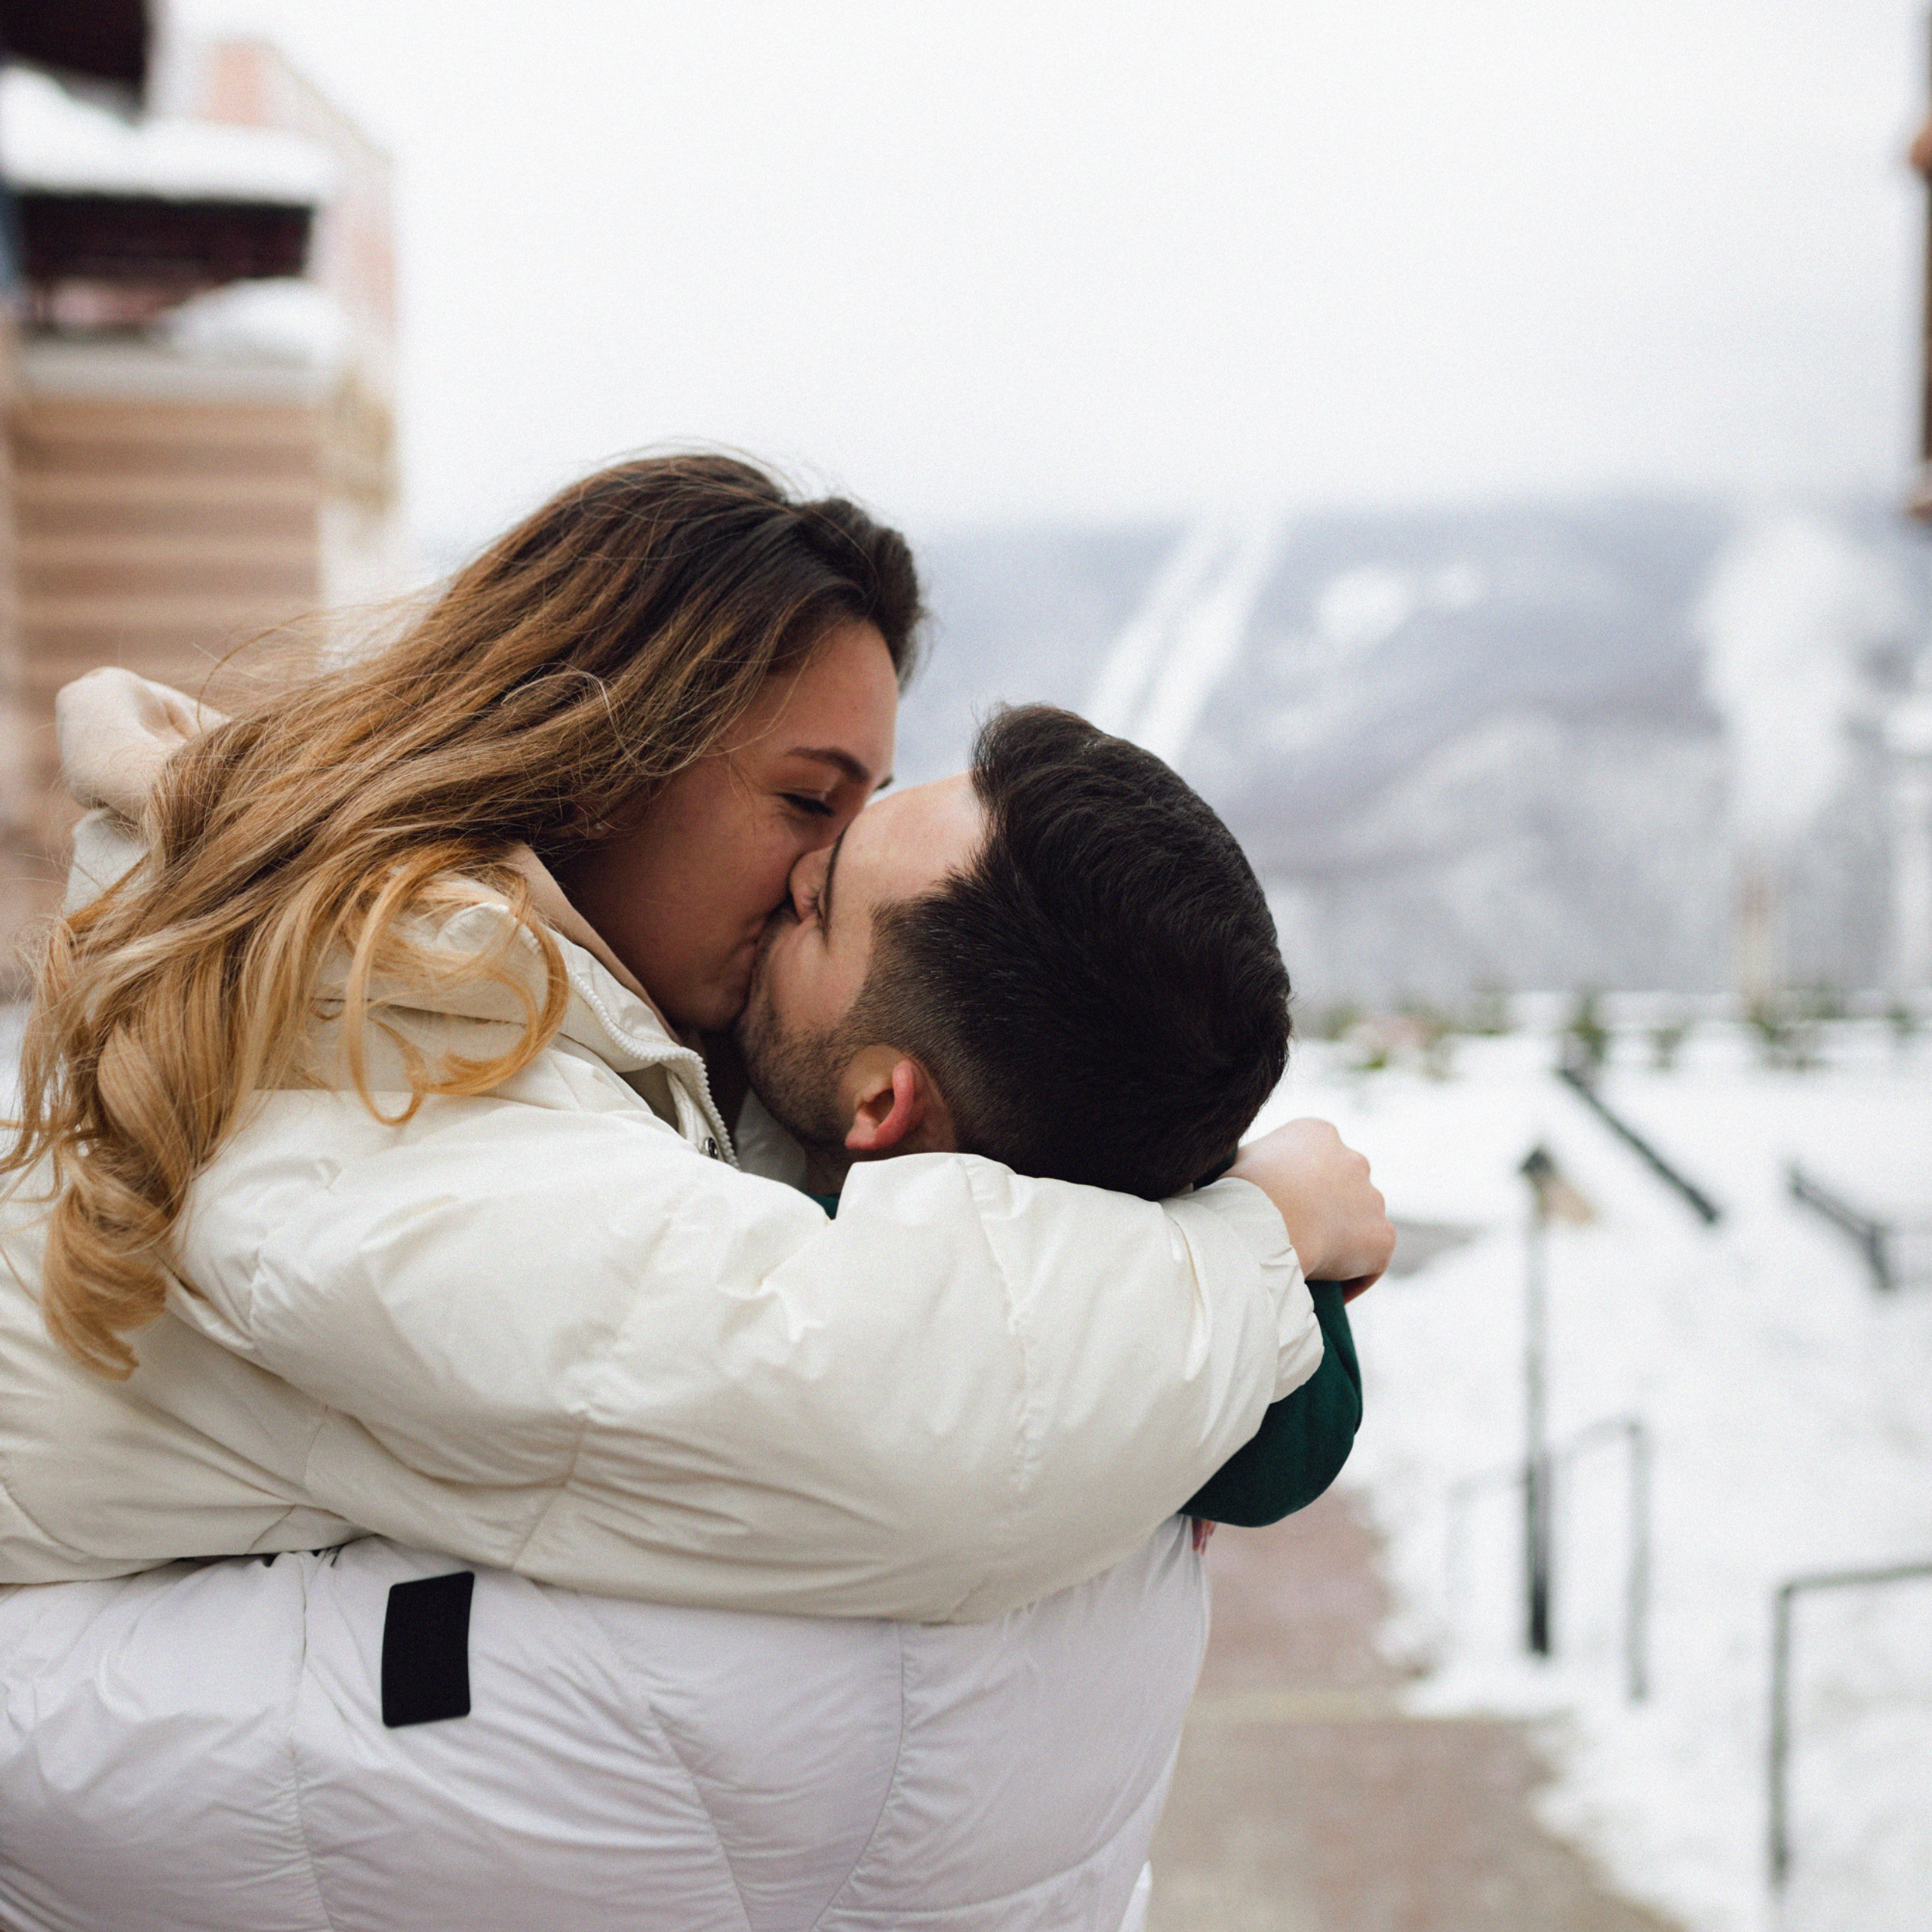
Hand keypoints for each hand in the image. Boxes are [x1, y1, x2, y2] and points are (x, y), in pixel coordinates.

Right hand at [1227, 1118, 1393, 1298]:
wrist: (1264, 1221)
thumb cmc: (1240, 1193)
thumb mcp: (1242, 1161)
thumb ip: (1261, 1164)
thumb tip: (1255, 1180)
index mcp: (1318, 1134)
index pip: (1317, 1161)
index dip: (1301, 1189)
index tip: (1285, 1213)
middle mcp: (1353, 1158)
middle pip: (1344, 1189)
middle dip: (1327, 1211)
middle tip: (1299, 1239)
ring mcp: (1372, 1198)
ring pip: (1360, 1223)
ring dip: (1343, 1240)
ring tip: (1314, 1266)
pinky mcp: (1382, 1236)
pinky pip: (1370, 1262)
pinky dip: (1352, 1277)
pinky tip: (1329, 1292)